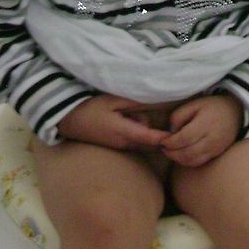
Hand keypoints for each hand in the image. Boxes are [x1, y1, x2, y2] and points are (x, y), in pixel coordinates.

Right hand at [57, 94, 171, 150]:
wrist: (66, 121)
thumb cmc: (90, 108)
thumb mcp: (114, 100)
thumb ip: (138, 102)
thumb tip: (161, 100)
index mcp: (126, 133)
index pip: (156, 139)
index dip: (171, 137)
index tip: (182, 129)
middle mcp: (126, 144)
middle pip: (153, 141)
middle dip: (156, 130)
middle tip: (148, 112)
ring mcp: (121, 148)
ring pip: (144, 141)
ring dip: (144, 129)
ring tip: (127, 113)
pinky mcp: (117, 147)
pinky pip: (134, 141)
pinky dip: (135, 131)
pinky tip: (123, 118)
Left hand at [160, 95, 242, 166]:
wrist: (235, 112)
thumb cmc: (211, 107)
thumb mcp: (194, 104)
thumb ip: (179, 116)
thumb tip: (170, 132)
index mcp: (206, 124)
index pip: (183, 138)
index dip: (170, 142)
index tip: (162, 140)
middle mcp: (212, 139)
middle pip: (187, 153)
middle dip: (171, 153)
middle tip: (163, 148)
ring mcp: (215, 149)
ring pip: (192, 161)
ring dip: (177, 159)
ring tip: (170, 151)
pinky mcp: (216, 154)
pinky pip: (198, 162)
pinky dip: (186, 161)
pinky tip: (180, 155)